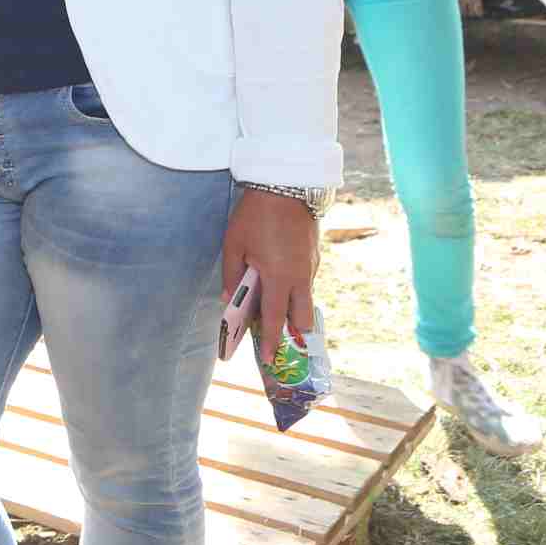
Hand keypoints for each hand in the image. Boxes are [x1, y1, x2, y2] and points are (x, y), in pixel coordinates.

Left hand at [221, 188, 318, 369]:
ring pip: (306, 299)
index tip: (270, 358)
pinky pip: (306, 282)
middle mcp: (300, 277)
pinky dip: (295, 291)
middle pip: (302, 317)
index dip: (273, 341)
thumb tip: (231, 300)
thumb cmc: (255, 215)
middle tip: (278, 340)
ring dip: (294, 310)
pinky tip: (279, 285)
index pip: (276, 319)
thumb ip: (232, 276)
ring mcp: (311, 266)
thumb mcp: (233, 245)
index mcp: (279, 278)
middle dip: (293, 332)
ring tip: (276, 313)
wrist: (287, 186)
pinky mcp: (314, 256)